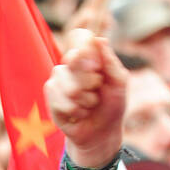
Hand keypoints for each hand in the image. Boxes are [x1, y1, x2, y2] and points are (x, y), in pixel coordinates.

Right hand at [44, 29, 128, 167]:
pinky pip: (59, 100)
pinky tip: (79, 113)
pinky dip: (75, 110)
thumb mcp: (119, 82)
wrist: (103, 132)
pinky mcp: (50, 98)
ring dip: (84, 99)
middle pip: (72, 59)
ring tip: (89, 104)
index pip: (79, 37)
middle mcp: (70, 65)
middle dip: (91, 81)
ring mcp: (57, 81)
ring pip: (65, 82)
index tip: (96, 66)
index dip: (85, 48)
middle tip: (97, 90)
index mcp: (89, 57)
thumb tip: (100, 39)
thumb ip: (110, 61)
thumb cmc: (113, 104)